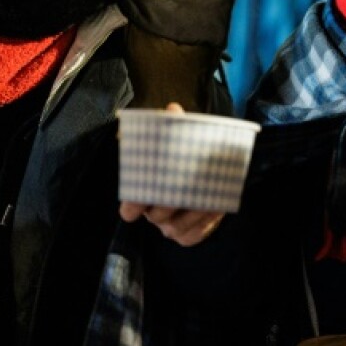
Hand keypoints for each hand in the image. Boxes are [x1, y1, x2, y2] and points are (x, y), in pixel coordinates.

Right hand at [117, 101, 225, 245]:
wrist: (204, 182)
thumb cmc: (182, 164)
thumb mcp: (177, 145)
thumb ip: (173, 129)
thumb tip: (173, 109)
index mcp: (144, 195)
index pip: (130, 207)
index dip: (131, 206)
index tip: (137, 201)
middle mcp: (154, 214)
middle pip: (157, 214)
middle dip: (170, 203)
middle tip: (185, 190)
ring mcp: (170, 228)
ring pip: (176, 227)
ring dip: (192, 214)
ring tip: (208, 198)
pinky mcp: (186, 236)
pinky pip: (192, 236)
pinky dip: (204, 224)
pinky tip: (215, 209)